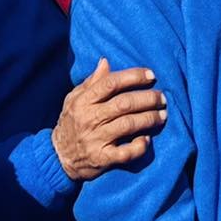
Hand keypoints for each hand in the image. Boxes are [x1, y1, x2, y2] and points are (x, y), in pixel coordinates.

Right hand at [51, 59, 166, 181]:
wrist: (57, 157)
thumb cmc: (70, 123)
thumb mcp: (73, 99)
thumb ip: (91, 82)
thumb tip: (106, 62)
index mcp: (83, 102)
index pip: (111, 83)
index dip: (133, 77)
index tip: (151, 75)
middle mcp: (89, 119)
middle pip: (124, 103)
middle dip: (148, 98)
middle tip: (162, 97)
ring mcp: (96, 140)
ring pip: (128, 125)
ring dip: (150, 119)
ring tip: (162, 115)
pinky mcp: (102, 159)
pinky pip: (125, 153)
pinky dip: (139, 146)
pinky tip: (146, 139)